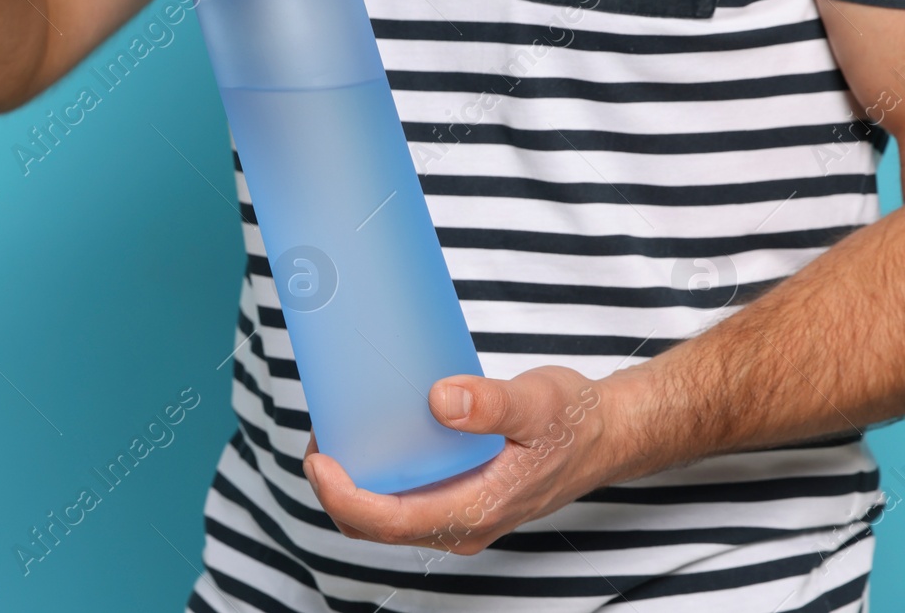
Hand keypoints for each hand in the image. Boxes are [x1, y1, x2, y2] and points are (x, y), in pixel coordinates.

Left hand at [303, 366, 627, 560]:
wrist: (607, 434)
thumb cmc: (575, 421)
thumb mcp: (538, 403)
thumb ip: (493, 404)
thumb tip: (441, 399)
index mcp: (476, 510)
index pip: (390, 522)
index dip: (343, 497)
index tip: (318, 458)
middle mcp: (462, 523)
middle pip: (375, 525)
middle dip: (335, 489)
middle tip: (320, 435)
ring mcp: (459, 514)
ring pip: (386, 517)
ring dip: (352, 485)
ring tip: (336, 433)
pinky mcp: (459, 497)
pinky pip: (403, 501)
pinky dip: (375, 478)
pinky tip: (369, 437)